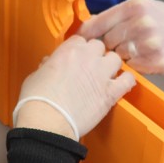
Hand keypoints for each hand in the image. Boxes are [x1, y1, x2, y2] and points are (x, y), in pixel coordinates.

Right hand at [13, 36, 134, 139]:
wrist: (47, 122)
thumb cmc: (37, 101)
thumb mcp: (35, 76)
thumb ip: (46, 66)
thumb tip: (48, 64)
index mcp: (68, 51)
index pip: (80, 40)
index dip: (79, 50)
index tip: (77, 57)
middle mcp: (87, 58)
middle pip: (99, 46)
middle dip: (95, 55)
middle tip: (90, 67)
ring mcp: (101, 75)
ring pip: (115, 59)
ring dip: (111, 65)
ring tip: (104, 75)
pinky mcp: (110, 93)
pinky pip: (128, 80)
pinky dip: (126, 81)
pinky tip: (121, 85)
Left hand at [78, 0, 163, 76]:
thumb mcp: (145, 8)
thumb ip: (119, 15)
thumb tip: (88, 26)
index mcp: (135, 6)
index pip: (98, 22)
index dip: (86, 33)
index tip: (80, 40)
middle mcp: (141, 23)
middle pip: (106, 40)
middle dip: (109, 45)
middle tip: (122, 44)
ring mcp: (148, 43)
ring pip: (117, 55)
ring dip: (122, 55)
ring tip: (138, 49)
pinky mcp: (154, 62)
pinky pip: (131, 67)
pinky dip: (134, 64)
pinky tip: (146, 58)